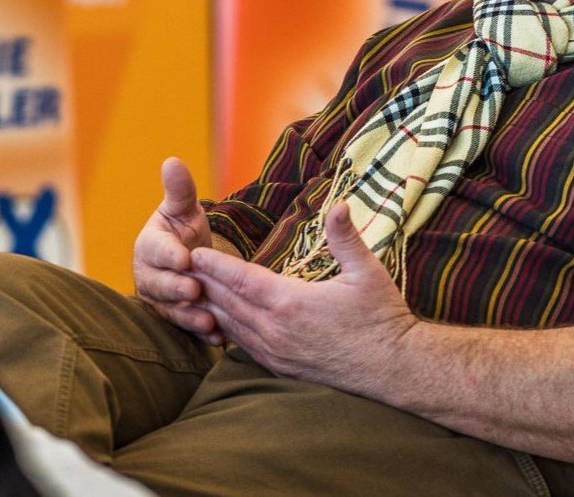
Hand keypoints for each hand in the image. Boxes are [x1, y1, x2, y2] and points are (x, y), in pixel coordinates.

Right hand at [133, 157, 222, 343]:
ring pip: (172, 311)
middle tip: (196, 289)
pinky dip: (201, 334)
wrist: (189, 258)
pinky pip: (186, 329)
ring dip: (190, 317)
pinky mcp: (175, 319)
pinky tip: (218, 337)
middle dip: (177, 288)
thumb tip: (172, 161)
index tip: (184, 258)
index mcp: (149, 245)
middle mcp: (149, 275)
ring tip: (209, 319)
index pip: (156, 250)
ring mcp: (160, 300)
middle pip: (160, 284)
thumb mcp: (184, 208)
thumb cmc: (184, 229)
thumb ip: (180, 190)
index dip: (169, 255)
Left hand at [191, 202, 417, 394]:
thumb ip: (345, 238)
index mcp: (291, 303)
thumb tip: (340, 203)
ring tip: (191, 288)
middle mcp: (276, 331)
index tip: (193, 252)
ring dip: (210, 306)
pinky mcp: (280, 367)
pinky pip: (243, 345)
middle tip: (178, 264)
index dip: (215, 265)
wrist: (395, 370)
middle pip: (227, 302)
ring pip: (231, 326)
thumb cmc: (383, 318)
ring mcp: (276, 353)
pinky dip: (227, 328)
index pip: (241, 280)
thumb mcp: (367, 272)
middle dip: (202, 282)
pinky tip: (220, 318)